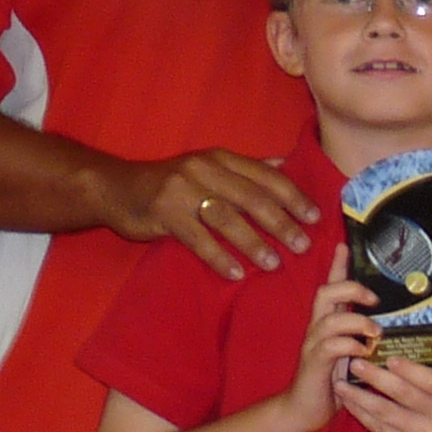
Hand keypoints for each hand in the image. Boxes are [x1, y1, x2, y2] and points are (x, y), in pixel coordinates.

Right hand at [110, 148, 313, 276]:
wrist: (117, 188)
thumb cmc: (171, 182)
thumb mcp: (208, 167)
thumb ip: (246, 169)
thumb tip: (286, 164)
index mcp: (220, 158)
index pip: (265, 176)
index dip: (292, 196)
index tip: (315, 217)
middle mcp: (204, 170)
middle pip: (251, 198)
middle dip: (280, 223)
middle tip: (302, 245)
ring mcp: (182, 191)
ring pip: (227, 218)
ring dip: (253, 243)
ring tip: (274, 263)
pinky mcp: (164, 214)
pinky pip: (197, 239)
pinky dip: (219, 257)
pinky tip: (236, 274)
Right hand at [288, 276, 378, 431]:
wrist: (303, 410)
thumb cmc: (332, 382)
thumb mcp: (351, 355)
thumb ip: (364, 339)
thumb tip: (393, 328)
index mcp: (327, 323)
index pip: (331, 287)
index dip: (337, 266)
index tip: (345, 246)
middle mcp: (317, 328)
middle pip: (326, 293)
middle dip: (351, 289)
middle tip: (374, 299)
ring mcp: (313, 345)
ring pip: (330, 319)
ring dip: (357, 321)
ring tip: (376, 332)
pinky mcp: (314, 364)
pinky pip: (330, 346)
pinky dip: (350, 345)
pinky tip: (363, 352)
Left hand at [335, 348, 431, 431]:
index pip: (430, 380)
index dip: (409, 369)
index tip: (388, 357)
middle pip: (403, 394)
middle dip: (376, 377)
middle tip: (355, 363)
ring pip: (386, 412)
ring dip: (360, 397)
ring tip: (341, 383)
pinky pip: (381, 429)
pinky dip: (363, 415)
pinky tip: (350, 403)